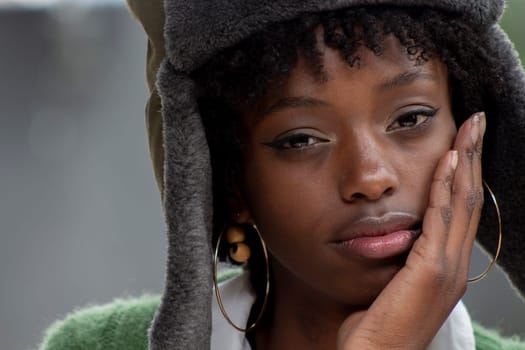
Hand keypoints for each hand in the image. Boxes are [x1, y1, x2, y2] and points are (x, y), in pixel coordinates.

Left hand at [337, 112, 485, 349]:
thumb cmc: (374, 327)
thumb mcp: (388, 285)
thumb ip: (397, 260)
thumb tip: (390, 237)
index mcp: (444, 266)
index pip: (458, 210)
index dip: (464, 174)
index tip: (463, 143)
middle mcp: (453, 265)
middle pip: (468, 200)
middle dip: (473, 158)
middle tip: (477, 122)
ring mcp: (446, 269)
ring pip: (461, 203)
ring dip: (465, 162)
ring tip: (470, 128)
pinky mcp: (431, 271)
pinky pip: (440, 218)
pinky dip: (446, 186)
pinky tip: (448, 160)